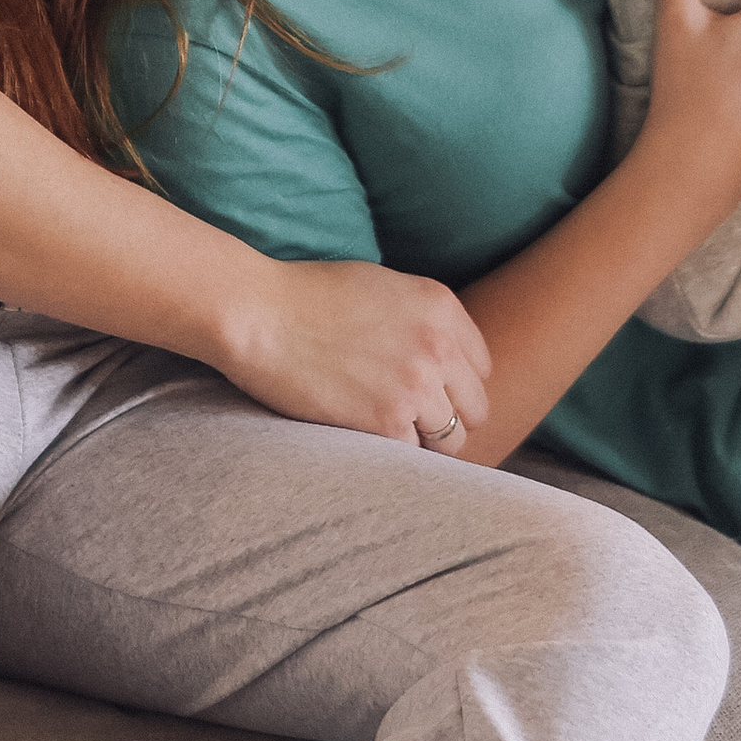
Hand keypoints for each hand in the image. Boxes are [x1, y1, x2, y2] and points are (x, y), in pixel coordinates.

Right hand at [217, 254, 492, 450]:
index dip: (454, 383)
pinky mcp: (386, 420)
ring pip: (452, 439)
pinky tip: (364, 433)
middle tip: (409, 417)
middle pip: (475, 407)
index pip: (481, 367)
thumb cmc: (307, 296)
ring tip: (386, 429)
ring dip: (423, 440)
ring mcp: (415, 385)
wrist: (258, 314)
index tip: (428, 389)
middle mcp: (438, 345)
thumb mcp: (382, 286)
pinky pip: (412, 454)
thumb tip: (446, 359)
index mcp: (441, 306)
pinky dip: (392, 451)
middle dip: (447, 415)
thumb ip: (423, 319)